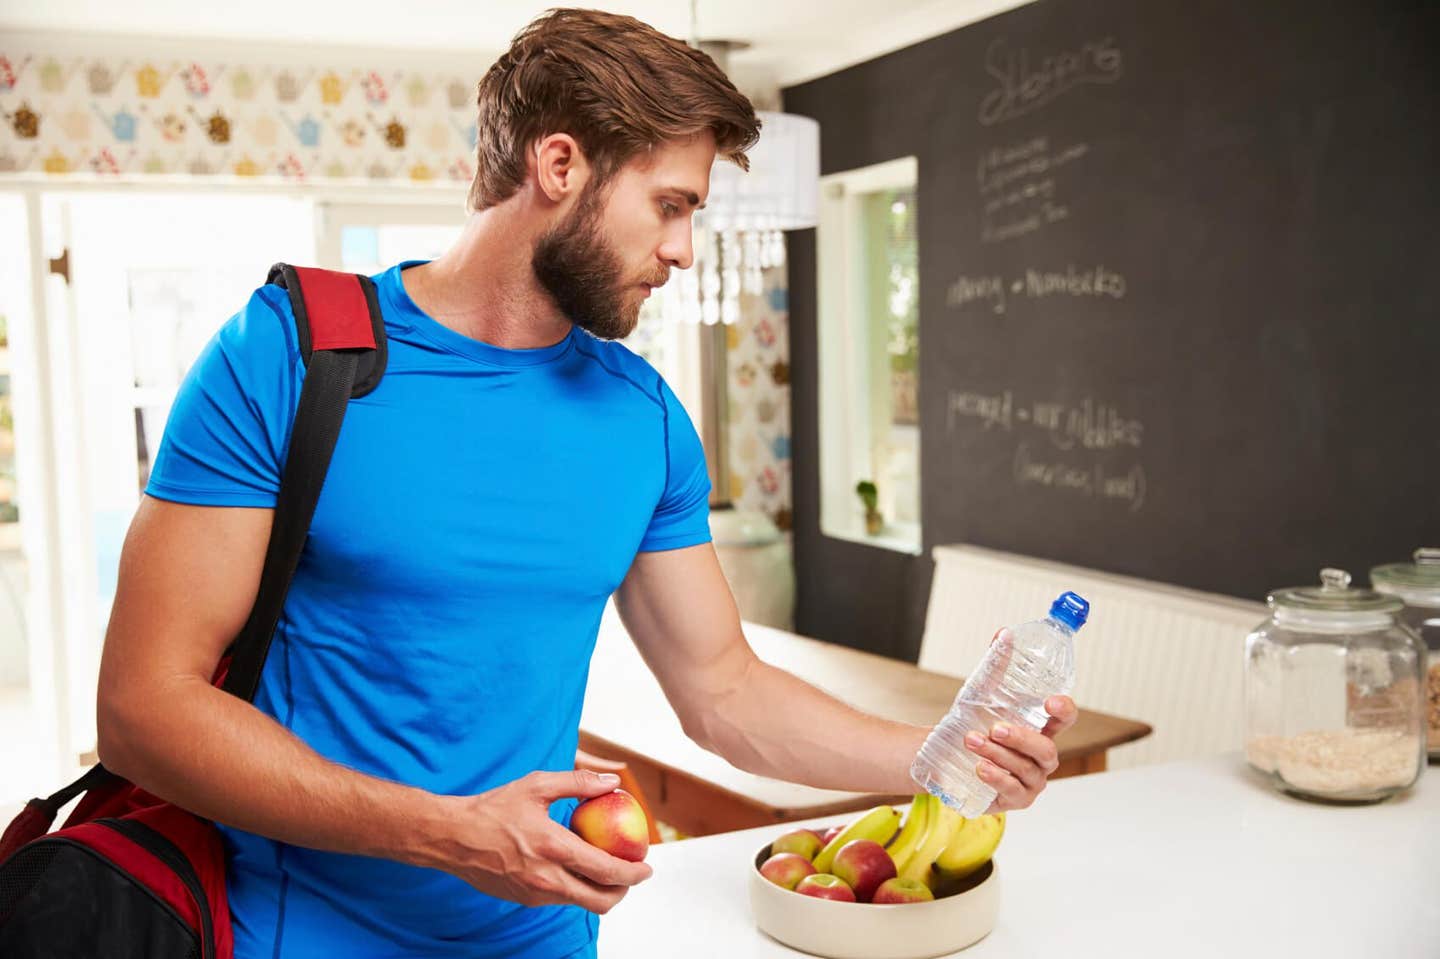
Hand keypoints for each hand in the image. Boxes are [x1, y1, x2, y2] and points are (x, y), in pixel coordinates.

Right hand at [433, 769, 652, 913]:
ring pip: (580, 901)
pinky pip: (560, 899)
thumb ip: (578, 783)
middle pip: (600, 900)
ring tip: (603, 867)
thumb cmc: (494, 808)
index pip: (607, 871)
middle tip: (631, 875)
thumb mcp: (536, 785)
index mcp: (554, 848)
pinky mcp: (523, 900)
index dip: (634, 874)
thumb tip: (614, 781)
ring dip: (598, 890)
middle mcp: (547, 878)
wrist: (452, 838)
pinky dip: (575, 887)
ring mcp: (534, 894)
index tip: (647, 868)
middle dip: (623, 891)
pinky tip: (573, 867)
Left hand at [962, 629, 1079, 811]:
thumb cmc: (974, 722)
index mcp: (1041, 728)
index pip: (1065, 719)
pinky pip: (1012, 791)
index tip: (1051, 701)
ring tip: (971, 740)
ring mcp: (1030, 781)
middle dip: (1022, 737)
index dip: (1064, 711)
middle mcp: (1041, 757)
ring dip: (998, 753)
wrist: (945, 754)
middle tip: (996, 727)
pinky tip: (980, 768)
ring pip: (1024, 768)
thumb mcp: (983, 693)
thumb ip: (997, 664)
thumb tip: (1004, 633)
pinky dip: (997, 778)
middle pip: (1046, 749)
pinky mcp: (1013, 800)